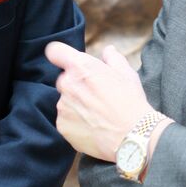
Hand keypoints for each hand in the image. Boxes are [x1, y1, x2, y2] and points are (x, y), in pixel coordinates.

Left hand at [45, 42, 150, 159]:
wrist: (131, 135)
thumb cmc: (130, 102)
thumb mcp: (126, 73)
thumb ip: (113, 58)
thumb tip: (108, 50)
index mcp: (80, 67)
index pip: (54, 51)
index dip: (60, 54)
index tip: (67, 61)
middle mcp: (66, 85)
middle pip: (63, 79)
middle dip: (76, 84)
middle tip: (95, 94)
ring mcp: (62, 107)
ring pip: (65, 100)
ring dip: (76, 104)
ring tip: (96, 113)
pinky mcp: (62, 126)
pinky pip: (65, 119)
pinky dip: (75, 121)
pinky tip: (92, 126)